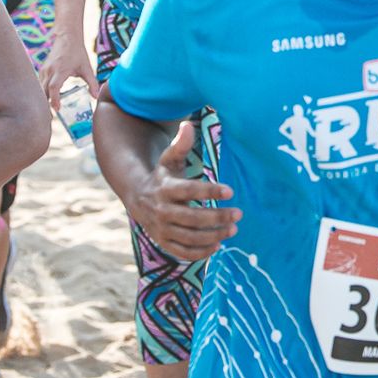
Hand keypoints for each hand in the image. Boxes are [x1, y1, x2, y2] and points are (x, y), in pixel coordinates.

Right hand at [40, 32, 95, 107]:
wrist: (67, 38)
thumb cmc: (77, 53)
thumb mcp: (86, 68)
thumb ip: (92, 82)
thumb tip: (96, 97)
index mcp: (60, 70)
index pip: (54, 87)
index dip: (54, 99)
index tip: (57, 109)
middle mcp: (50, 70)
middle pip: (43, 91)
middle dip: (45, 104)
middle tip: (50, 118)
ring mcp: (44, 70)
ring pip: (39, 88)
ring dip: (43, 99)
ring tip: (47, 113)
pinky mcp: (42, 70)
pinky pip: (39, 84)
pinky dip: (41, 93)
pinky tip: (46, 101)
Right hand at [124, 124, 239, 259]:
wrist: (138, 197)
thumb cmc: (162, 175)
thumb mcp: (169, 158)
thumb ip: (181, 144)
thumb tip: (188, 125)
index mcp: (165, 189)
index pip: (190, 191)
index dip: (210, 191)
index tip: (231, 191)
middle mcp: (162, 211)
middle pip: (192, 218)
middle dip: (217, 217)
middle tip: (239, 214)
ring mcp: (161, 229)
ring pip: (189, 237)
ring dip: (213, 235)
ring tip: (234, 228)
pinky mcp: (163, 242)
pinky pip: (182, 252)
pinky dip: (200, 252)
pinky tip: (218, 245)